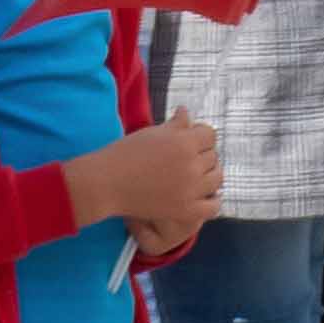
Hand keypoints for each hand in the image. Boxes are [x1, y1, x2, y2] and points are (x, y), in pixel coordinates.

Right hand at [67, 115, 220, 237]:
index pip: (210, 134)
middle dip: (201, 155)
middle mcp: (192, 165)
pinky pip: (212, 207)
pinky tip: (202, 195)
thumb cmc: (124, 153)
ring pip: (217, 178)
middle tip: (184, 159)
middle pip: (213, 156)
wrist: (106, 184)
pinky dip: (211, 201)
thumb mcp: (151, 133)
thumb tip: (186, 112)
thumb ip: (175, 124)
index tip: (188, 139)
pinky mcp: (185, 210)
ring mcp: (190, 190)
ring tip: (196, 175)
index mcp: (184, 142)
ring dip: (209, 175)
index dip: (199, 135)